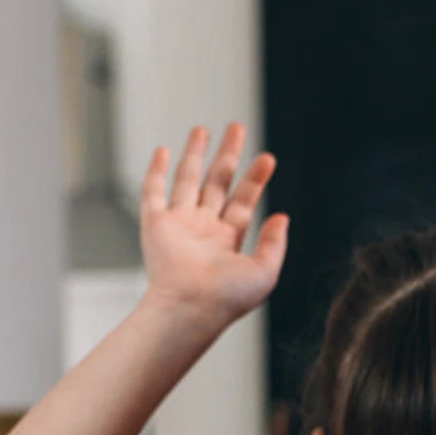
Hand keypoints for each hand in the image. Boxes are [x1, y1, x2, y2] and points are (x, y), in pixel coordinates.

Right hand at [139, 124, 287, 324]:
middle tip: (238, 127)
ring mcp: (179, 225)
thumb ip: (275, 244)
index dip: (256, 179)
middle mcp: (204, 229)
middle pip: (217, 182)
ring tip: (203, 129)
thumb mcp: (265, 272)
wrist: (192, 307)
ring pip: (187, 180)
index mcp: (229, 241)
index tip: (268, 158)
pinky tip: (162, 151)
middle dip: (228, 155)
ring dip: (195, 154)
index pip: (244, 201)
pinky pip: (153, 192)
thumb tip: (283, 216)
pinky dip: (155, 171)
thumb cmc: (228, 298)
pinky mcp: (155, 225)